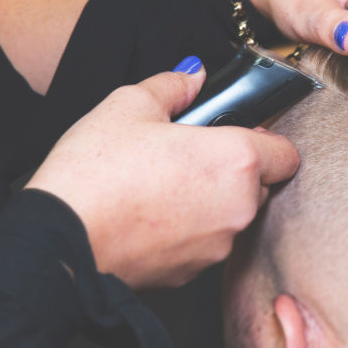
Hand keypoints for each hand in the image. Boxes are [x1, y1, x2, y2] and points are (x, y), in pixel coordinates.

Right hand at [26, 61, 299, 288]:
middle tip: (193, 155)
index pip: (286, 153)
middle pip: (261, 185)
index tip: (241, 133)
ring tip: (166, 184)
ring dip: (214, 201)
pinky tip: (153, 214)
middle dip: (237, 170)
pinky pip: (207, 243)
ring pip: (233, 216)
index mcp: (235, 161)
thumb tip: (193, 74)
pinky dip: (192, 229)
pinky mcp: (194, 273)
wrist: (61, 245)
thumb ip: (173, 85)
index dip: (267, 139)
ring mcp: (218, 246)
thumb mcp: (129, 105)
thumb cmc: (96, 174)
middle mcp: (238, 207)